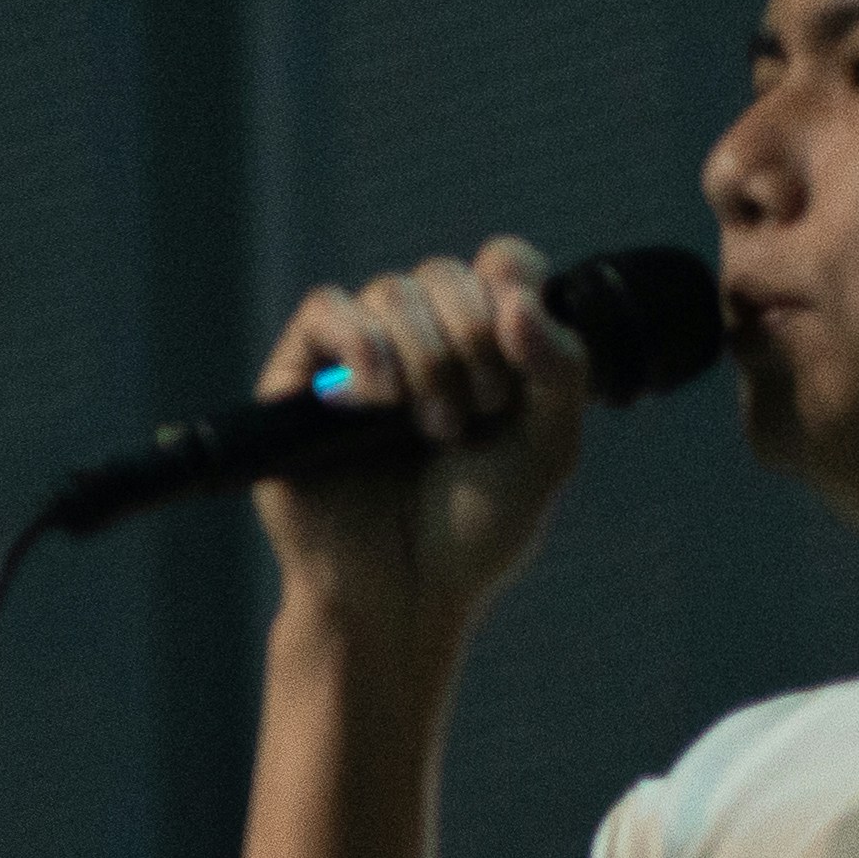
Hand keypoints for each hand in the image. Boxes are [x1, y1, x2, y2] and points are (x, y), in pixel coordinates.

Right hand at [244, 239, 593, 643]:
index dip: (514, 285)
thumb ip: (559, 369)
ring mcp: (358, 357)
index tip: (522, 347)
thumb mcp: (548, 449)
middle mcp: (420, 340)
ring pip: (389, 291)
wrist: (405, 594)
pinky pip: (324, 311)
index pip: (501, 263)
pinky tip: (378, 397)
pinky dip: (359, 343)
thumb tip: (518, 297)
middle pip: (444, 273)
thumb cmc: (477, 529)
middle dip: (472, 338)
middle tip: (478, 412)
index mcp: (486, 346)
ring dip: (423, 356)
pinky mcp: (299, 379)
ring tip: (433, 428)